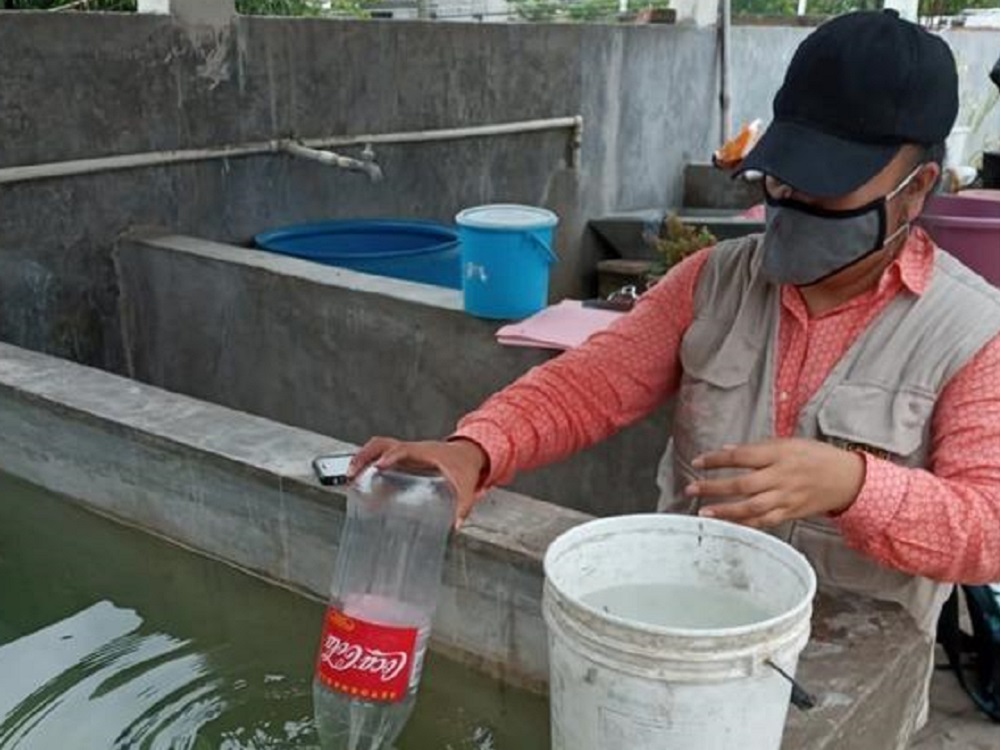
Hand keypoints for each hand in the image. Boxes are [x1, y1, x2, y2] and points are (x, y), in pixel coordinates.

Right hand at [348, 437, 487, 527]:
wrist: (466, 453)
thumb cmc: (463, 466)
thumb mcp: (466, 485)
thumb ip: (463, 505)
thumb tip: (457, 526)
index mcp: (426, 452)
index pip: (404, 449)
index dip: (390, 456)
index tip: (379, 466)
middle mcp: (411, 449)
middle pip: (381, 444)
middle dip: (364, 456)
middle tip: (352, 473)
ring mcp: (404, 453)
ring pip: (376, 448)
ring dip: (361, 459)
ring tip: (349, 477)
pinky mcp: (400, 459)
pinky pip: (379, 457)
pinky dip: (366, 466)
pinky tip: (358, 481)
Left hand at [684, 438, 864, 528]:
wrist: (847, 479)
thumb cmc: (815, 456)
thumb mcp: (788, 443)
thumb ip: (757, 449)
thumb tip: (727, 450)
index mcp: (780, 454)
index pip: (742, 456)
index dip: (717, 459)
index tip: (697, 461)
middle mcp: (782, 477)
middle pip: (744, 484)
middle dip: (715, 487)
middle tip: (691, 488)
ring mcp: (787, 497)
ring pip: (752, 507)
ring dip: (726, 511)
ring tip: (703, 512)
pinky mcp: (790, 513)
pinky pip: (765, 521)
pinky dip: (745, 524)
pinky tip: (727, 524)